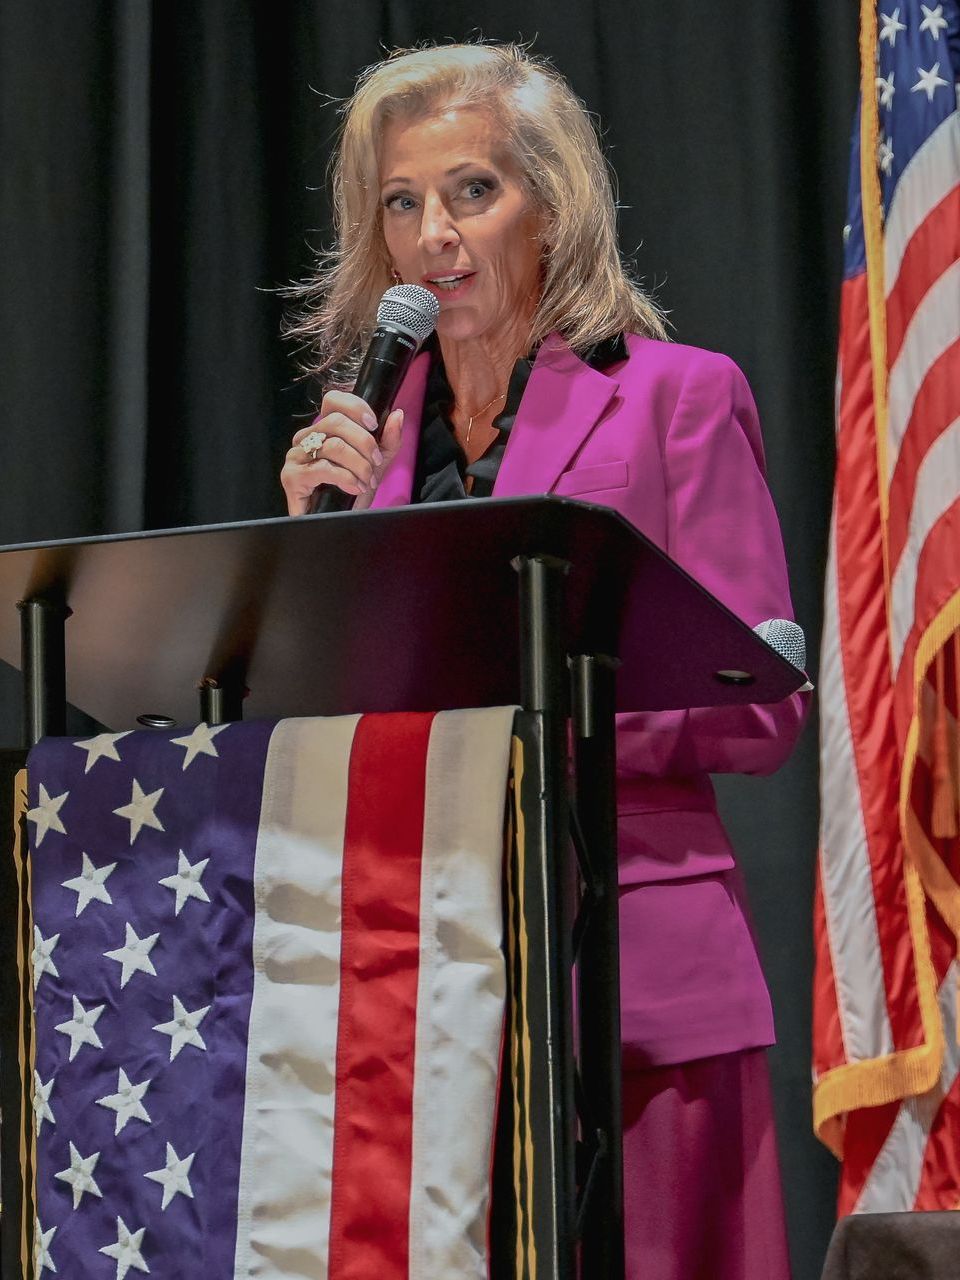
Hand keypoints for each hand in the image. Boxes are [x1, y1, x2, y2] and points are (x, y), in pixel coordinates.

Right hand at [280, 390, 404, 514]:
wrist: (339, 521)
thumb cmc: (354, 490)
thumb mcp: (377, 463)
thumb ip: (388, 440)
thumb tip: (397, 414)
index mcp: (323, 429)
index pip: (333, 400)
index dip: (355, 407)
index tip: (373, 424)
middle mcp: (306, 437)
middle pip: (336, 422)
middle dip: (364, 443)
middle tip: (375, 462)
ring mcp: (296, 456)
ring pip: (333, 445)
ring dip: (358, 464)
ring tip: (367, 480)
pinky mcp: (292, 477)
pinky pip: (323, 468)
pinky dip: (345, 477)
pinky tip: (354, 486)